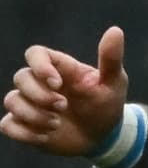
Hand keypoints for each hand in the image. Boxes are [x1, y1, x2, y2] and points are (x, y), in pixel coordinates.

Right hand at [4, 27, 129, 155]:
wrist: (103, 136)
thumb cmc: (106, 104)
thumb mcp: (114, 83)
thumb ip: (110, 58)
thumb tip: (116, 30)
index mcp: (59, 69)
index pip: (35, 54)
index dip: (40, 66)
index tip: (58, 83)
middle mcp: (40, 83)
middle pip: (20, 78)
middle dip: (40, 95)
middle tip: (63, 106)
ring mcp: (29, 104)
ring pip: (12, 101)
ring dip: (33, 115)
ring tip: (57, 124)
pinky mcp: (24, 124)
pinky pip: (7, 125)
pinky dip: (24, 132)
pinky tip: (46, 136)